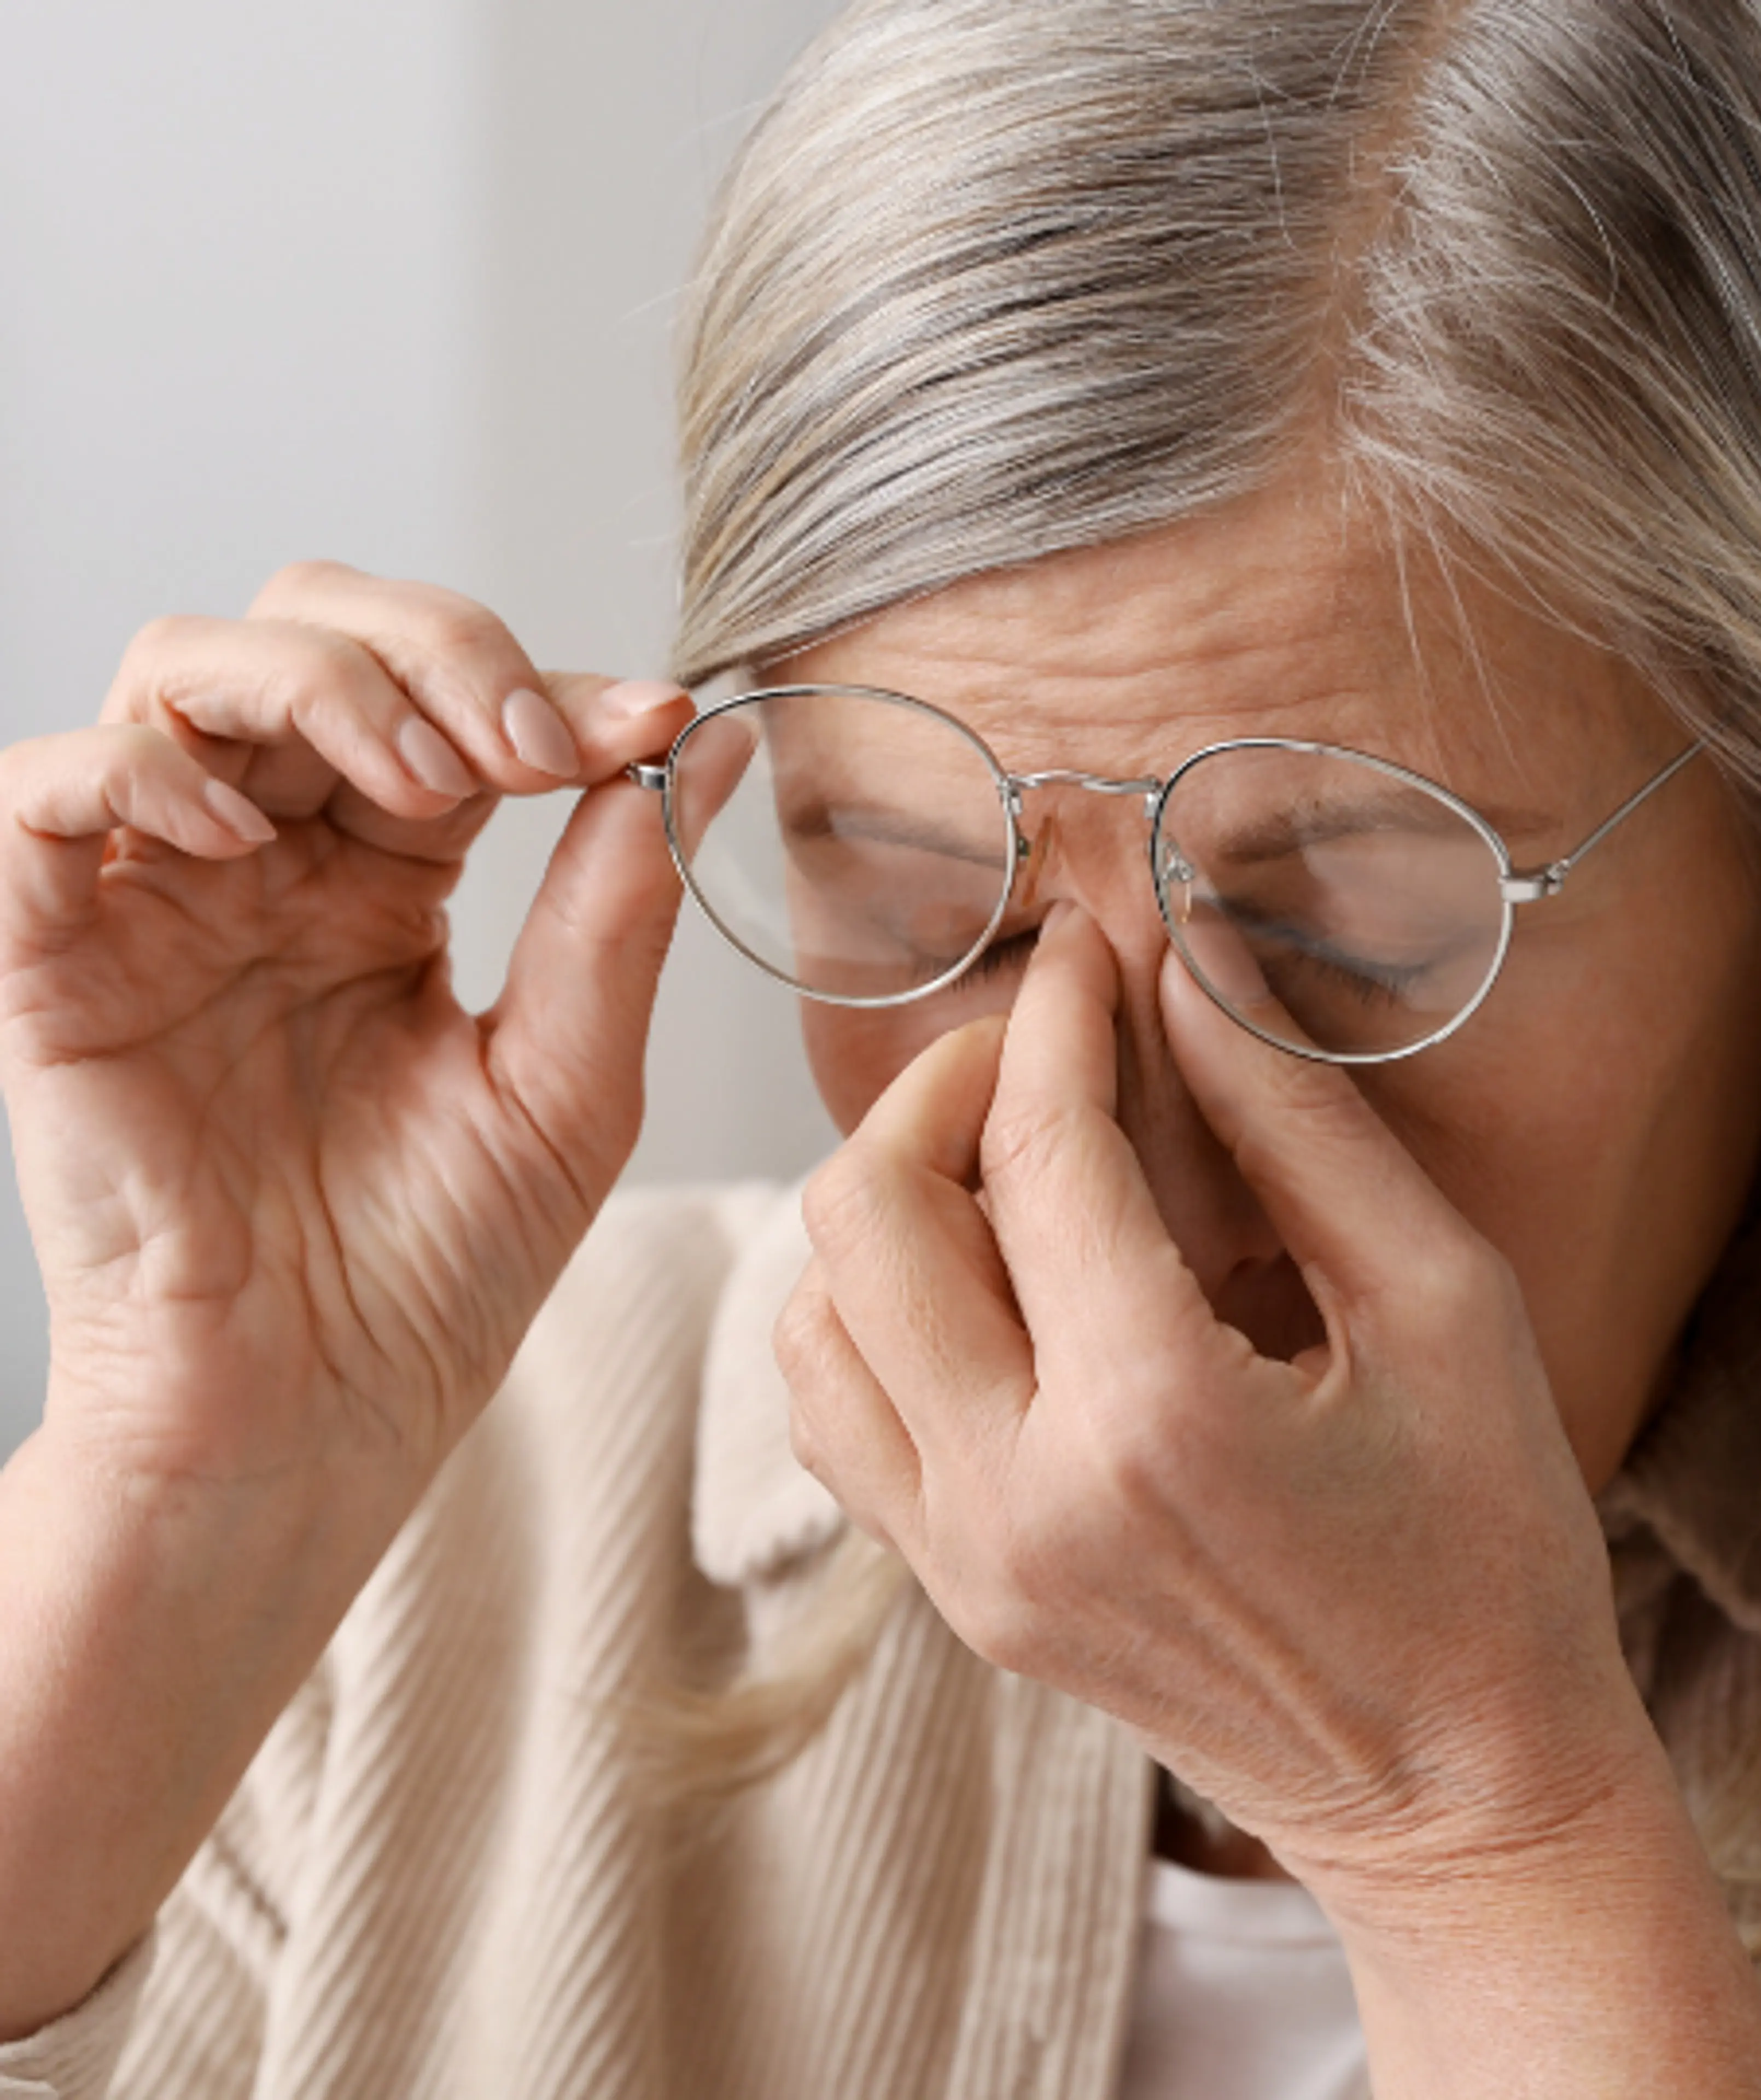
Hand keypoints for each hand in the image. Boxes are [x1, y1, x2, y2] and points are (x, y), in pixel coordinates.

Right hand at [0, 562, 692, 1502]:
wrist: (320, 1418)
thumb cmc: (441, 1272)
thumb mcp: (565, 1079)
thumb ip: (617, 905)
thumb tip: (700, 743)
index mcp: (388, 886)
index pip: (451, 707)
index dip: (547, 688)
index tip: (649, 719)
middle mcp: (269, 868)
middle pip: (313, 638)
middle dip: (433, 651)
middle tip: (526, 748)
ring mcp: (158, 903)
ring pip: (182, 674)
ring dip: (315, 684)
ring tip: (420, 787)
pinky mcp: (52, 962)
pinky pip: (43, 796)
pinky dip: (135, 770)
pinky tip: (241, 835)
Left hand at [780, 901, 1635, 1903]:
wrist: (1456, 1797)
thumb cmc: (1490, 1551)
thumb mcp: (1446, 1304)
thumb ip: (1300, 1122)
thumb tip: (1195, 968)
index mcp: (1156, 1422)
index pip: (1041, 1150)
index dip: (1060, 1015)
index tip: (1092, 949)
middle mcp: (1020, 1501)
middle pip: (869, 1216)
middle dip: (945, 1085)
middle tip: (1043, 1048)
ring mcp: (966, 1566)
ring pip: (815, 1315)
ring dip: (888, 1201)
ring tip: (1004, 1159)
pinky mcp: (956, 1600)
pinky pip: (835, 1417)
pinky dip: (870, 1315)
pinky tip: (977, 1280)